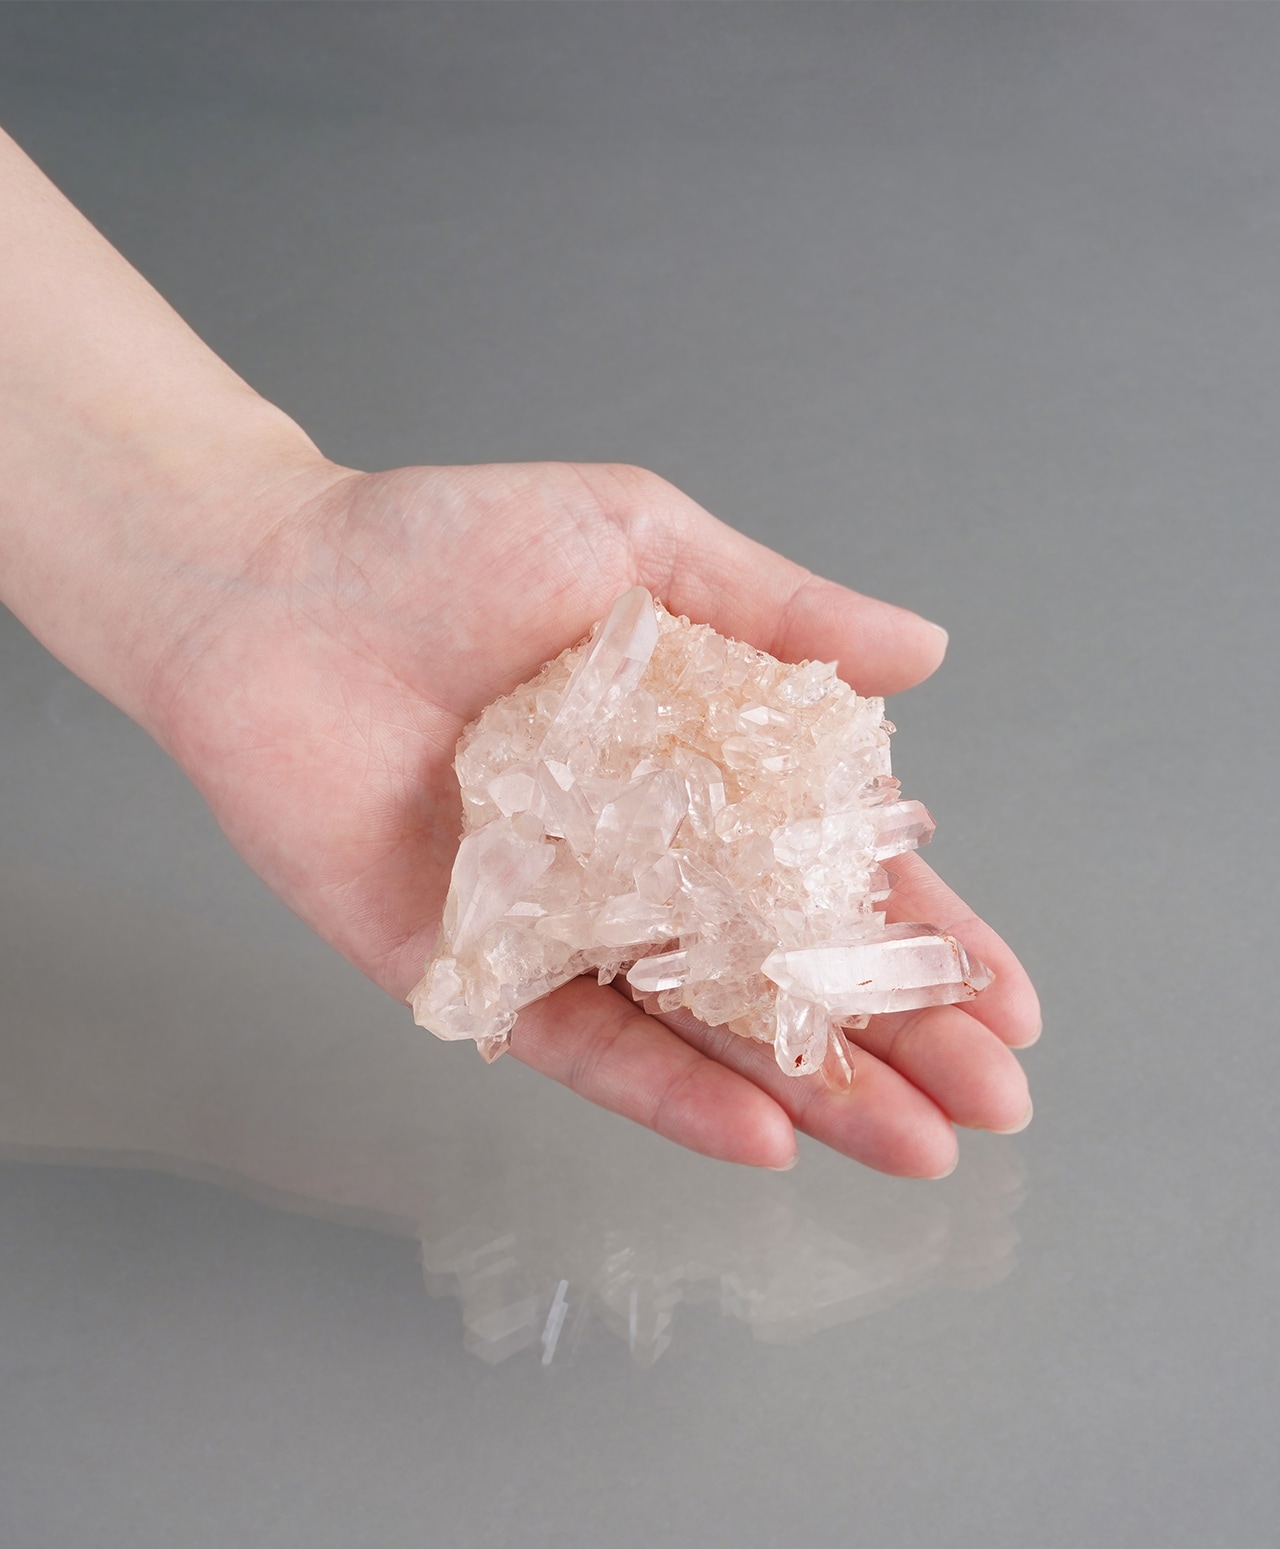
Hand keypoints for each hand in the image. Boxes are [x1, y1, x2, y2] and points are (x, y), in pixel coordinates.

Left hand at [155, 459, 1038, 1173]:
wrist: (267, 590)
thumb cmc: (444, 544)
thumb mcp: (639, 544)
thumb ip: (778, 610)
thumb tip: (928, 652)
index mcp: (697, 767)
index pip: (836, 870)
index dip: (926, 934)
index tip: (1010, 1001)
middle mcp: (641, 860)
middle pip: (789, 968)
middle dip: (899, 1036)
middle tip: (996, 1103)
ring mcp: (563, 924)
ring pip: (706, 1028)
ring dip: (813, 1090)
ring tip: (918, 1145)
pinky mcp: (472, 972)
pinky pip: (581, 1045)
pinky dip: (669, 1092)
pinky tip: (764, 1136)